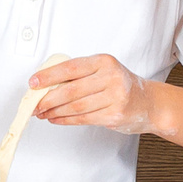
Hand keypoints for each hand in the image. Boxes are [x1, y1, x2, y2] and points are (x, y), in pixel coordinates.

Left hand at [29, 55, 153, 134]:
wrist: (149, 103)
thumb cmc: (121, 85)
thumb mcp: (104, 70)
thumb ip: (80, 74)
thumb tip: (46, 84)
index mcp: (104, 61)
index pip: (71, 67)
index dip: (49, 76)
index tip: (33, 82)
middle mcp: (111, 77)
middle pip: (71, 90)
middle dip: (48, 99)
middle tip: (34, 104)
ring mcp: (115, 97)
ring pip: (76, 106)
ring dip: (54, 111)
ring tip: (42, 113)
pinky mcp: (115, 115)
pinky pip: (83, 118)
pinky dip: (65, 120)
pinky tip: (55, 118)